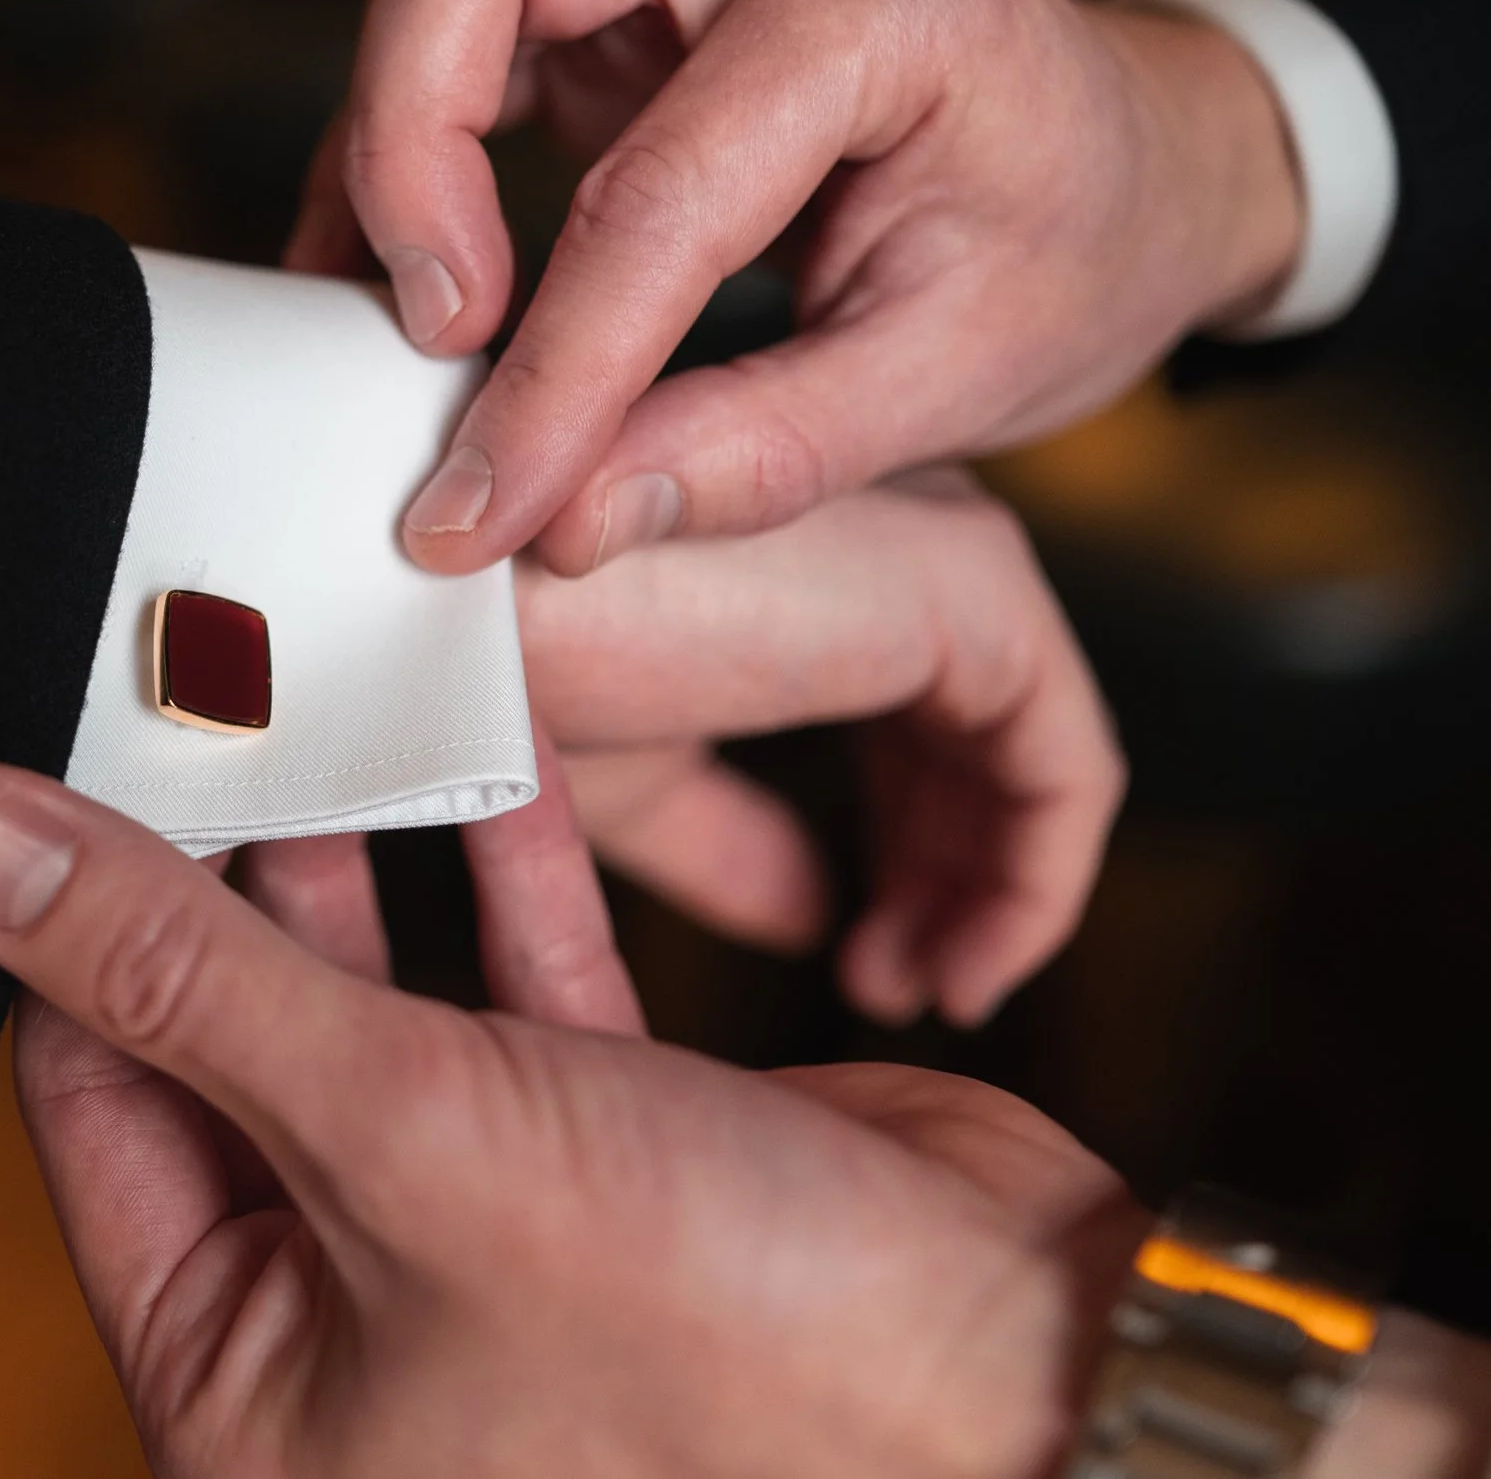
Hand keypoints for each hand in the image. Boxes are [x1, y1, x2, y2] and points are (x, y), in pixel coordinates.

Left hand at [0, 763, 1146, 1478]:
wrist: (1022, 1365)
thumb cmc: (729, 1346)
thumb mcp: (401, 1135)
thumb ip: (179, 978)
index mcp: (248, 1387)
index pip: (96, 1111)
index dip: (66, 934)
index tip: (45, 774)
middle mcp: (354, 1319)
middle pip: (231, 1042)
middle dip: (222, 872)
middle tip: (193, 702)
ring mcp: (483, 1225)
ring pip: (377, 1001)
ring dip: (364, 853)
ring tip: (315, 695)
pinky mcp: (605, 1148)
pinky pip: (512, 989)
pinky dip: (498, 874)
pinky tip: (472, 748)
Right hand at [286, 0, 1302, 571]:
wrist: (1139, 160)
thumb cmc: (1079, 250)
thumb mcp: (958, 379)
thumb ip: (761, 454)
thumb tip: (565, 523)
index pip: (654, 190)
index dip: (551, 371)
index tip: (478, 513)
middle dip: (405, 144)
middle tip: (437, 331)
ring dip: (394, 145)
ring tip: (422, 327)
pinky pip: (464, 36)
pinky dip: (414, 157)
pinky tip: (428, 294)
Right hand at [520, 469, 1122, 1026]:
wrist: (453, 610)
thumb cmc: (497, 665)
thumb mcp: (623, 776)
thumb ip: (723, 838)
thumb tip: (809, 912)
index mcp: (802, 553)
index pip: (902, 708)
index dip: (895, 842)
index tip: (856, 958)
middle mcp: (883, 528)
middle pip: (971, 729)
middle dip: (949, 870)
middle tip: (894, 985)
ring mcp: (933, 547)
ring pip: (1030, 748)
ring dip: (993, 889)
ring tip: (929, 989)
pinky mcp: (974, 590)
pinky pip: (1066, 764)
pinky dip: (1034, 883)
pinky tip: (968, 969)